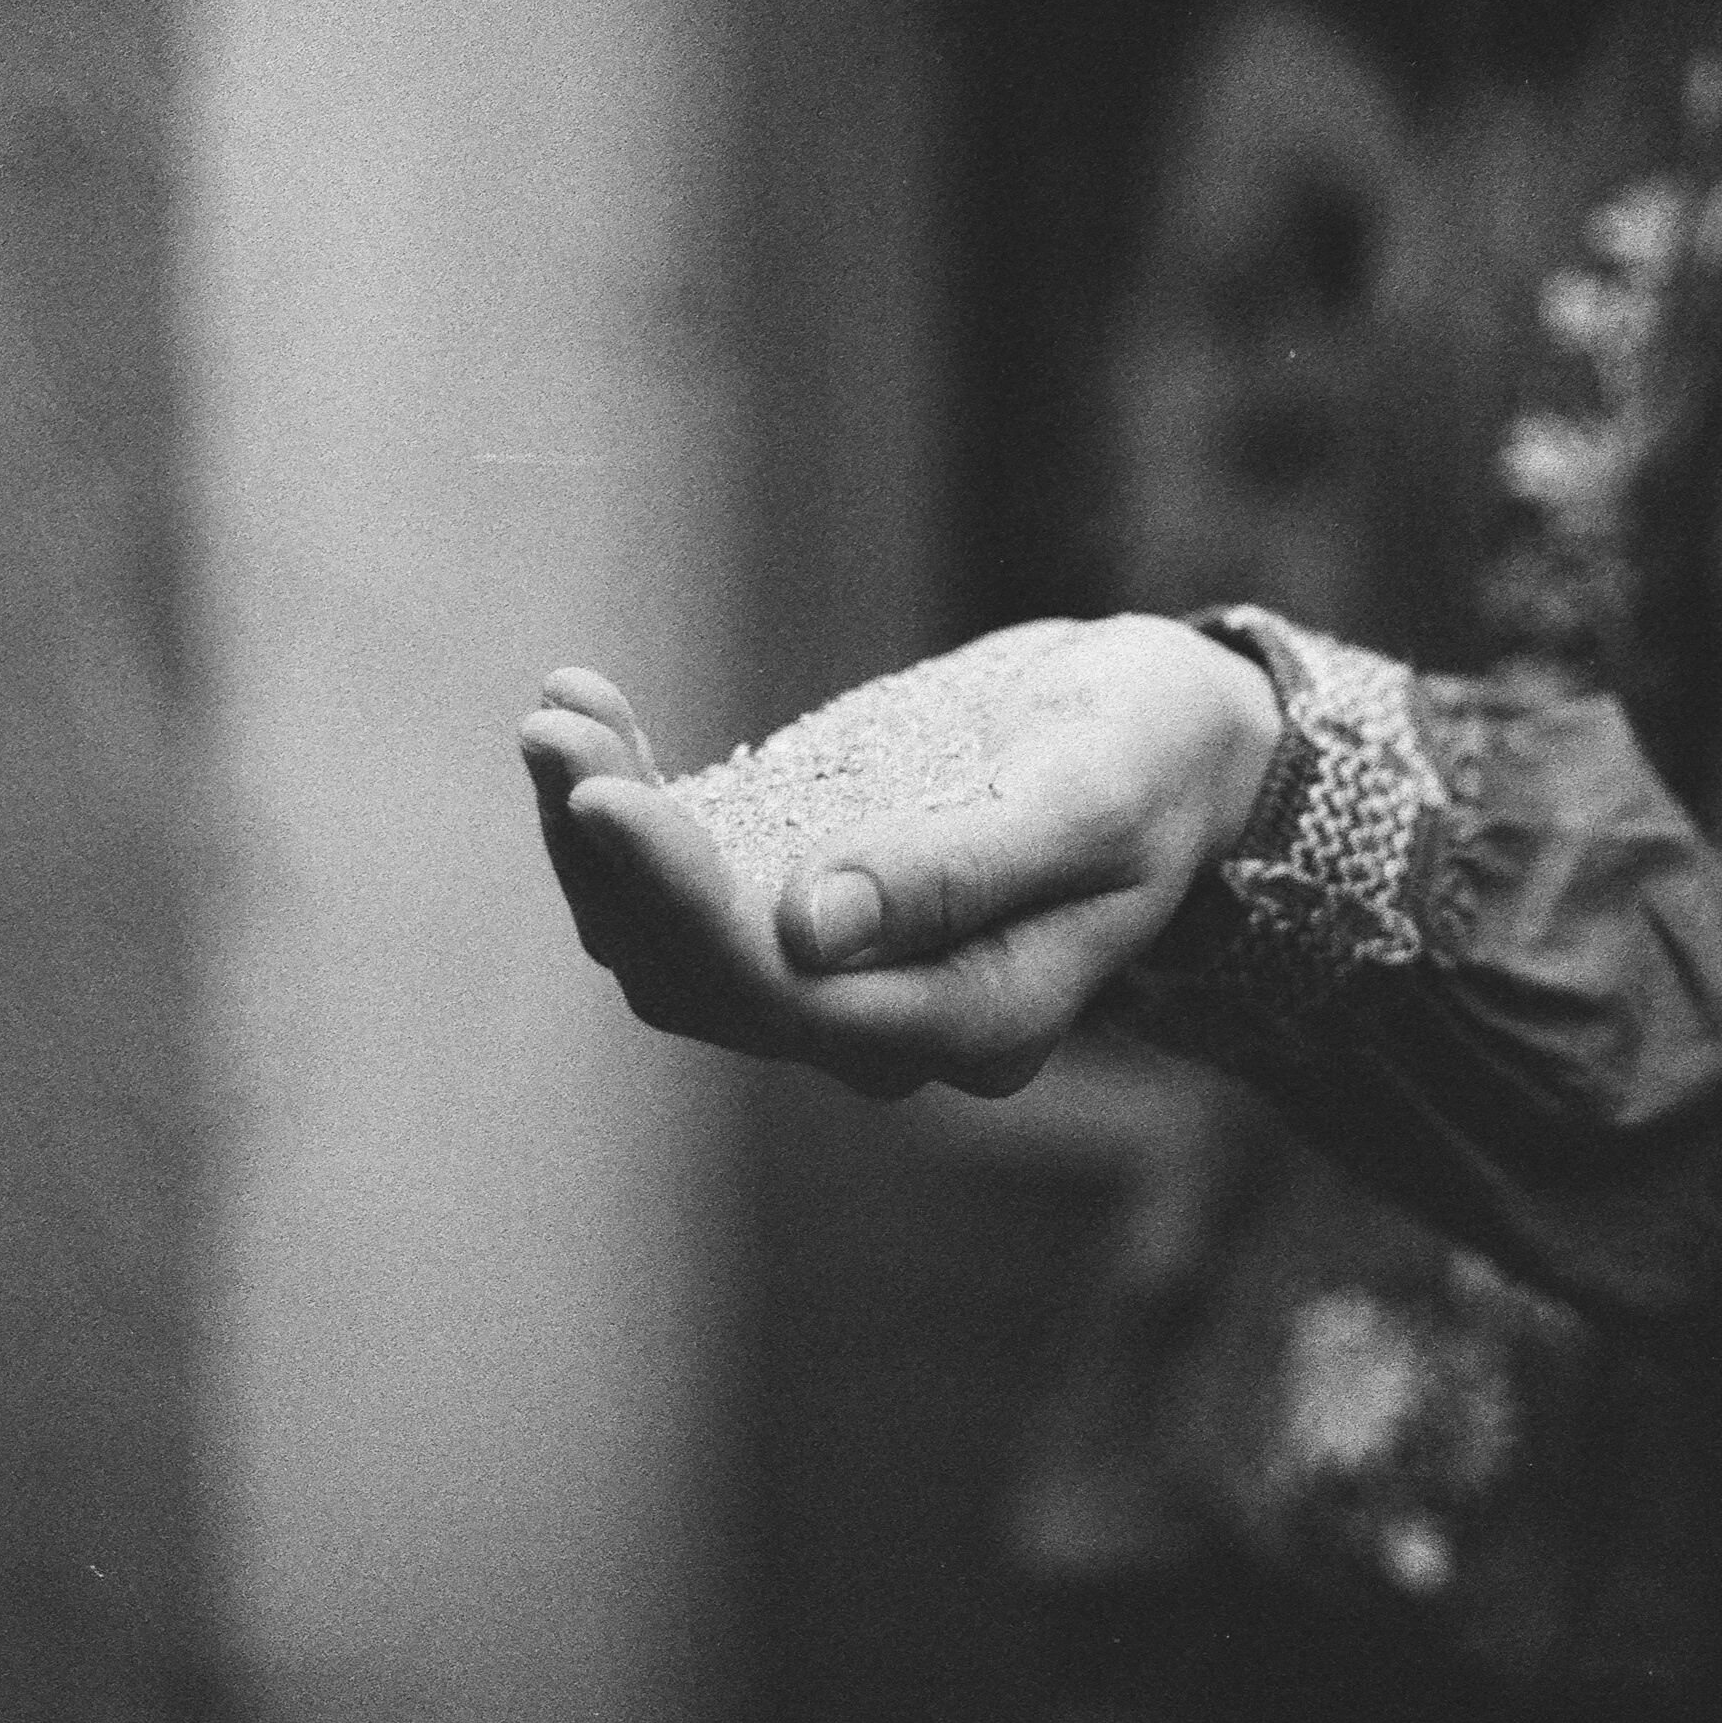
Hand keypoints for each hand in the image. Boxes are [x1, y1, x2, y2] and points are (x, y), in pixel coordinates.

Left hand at [517, 616, 1282, 1098]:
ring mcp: (830, 970)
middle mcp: (885, 1022)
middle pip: (696, 982)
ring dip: (592, 835)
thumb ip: (961, 869)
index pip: (785, 997)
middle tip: (555, 730)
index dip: (679, 907)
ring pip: (661, 940)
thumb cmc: (1152, 758)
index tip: (604, 797)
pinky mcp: (791, 900)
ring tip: (560, 711)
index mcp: (972, 1017)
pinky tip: (589, 701)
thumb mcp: (1091, 796)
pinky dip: (621, 803)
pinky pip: (674, 882)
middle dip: (609, 863)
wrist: (1166, 736)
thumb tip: (806, 929)